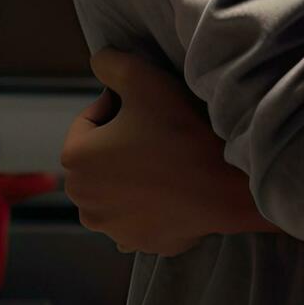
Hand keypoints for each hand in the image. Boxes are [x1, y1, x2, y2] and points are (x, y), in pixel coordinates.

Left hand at [61, 49, 259, 255]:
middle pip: (100, 156)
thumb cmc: (183, 132)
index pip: (90, 119)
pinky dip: (149, 202)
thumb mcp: (145, 79)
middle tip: (160, 131)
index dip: (120, 106)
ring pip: (116, 187)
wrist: (227, 186)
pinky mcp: (137, 243)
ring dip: (132, 173)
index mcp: (76, 160)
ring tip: (168, 159)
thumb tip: (99, 61)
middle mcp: (83, 200)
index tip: (150, 107)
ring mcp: (110, 227)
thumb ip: (112, 63)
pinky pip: (137, 214)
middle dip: (122, 142)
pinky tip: (173, 188)